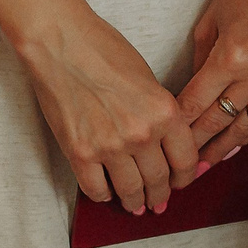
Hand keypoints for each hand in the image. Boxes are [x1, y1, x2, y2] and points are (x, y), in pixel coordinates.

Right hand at [16, 12, 200, 215]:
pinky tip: (107, 190)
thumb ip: (160, 113)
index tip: (181, 181)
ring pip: (131, 191)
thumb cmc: (104, 51)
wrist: (61, 43)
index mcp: (165, 111)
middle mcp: (142, 133)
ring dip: (135, 202)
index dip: (185, 177)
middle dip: (160, 194)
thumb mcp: (149, 79)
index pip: (186, 160)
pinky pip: (97, 189)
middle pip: (159, 180)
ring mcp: (110, 146)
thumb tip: (164, 144)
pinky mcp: (80, 153)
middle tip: (159, 200)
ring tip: (136, 205)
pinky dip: (104, 194)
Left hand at [176, 0, 247, 164]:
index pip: (195, 105)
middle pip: (218, 123)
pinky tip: (235, 145)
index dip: (176, 127)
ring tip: (202, 168)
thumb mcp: (211, 19)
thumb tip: (189, 93)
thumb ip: (198, 60)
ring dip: (223, 150)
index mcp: (232, 57)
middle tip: (176, 168)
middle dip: (195, 147)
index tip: (161, 142)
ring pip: (246, 128)